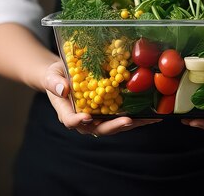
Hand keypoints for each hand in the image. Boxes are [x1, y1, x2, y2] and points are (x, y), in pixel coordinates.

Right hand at [43, 61, 160, 135]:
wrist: (64, 75)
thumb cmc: (56, 76)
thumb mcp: (52, 75)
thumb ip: (54, 82)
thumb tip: (63, 89)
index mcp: (67, 111)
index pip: (71, 120)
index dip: (78, 121)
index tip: (87, 117)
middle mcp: (83, 119)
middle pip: (97, 128)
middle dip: (113, 126)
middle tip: (127, 121)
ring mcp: (97, 118)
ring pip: (113, 125)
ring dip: (131, 124)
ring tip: (147, 120)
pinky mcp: (108, 113)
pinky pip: (122, 117)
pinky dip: (137, 117)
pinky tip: (152, 116)